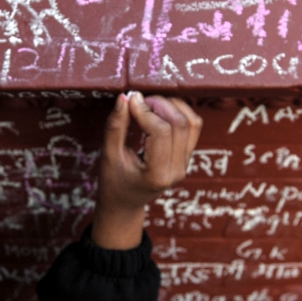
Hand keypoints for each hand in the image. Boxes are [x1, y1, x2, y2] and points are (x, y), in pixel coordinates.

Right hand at [91, 92, 201, 249]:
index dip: (145, 110)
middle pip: (180, 124)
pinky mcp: (187, 156)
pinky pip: (193, 127)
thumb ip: (116, 126)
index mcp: (157, 175)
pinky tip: (159, 111)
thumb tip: (124, 97)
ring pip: (192, 122)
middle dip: (159, 104)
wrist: (125, 203)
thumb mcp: (108, 155)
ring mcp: (185, 164)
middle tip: (138, 101)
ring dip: (171, 105)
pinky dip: (178, 112)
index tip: (129, 100)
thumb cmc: (113, 182)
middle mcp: (177, 170)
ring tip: (148, 105)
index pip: (160, 131)